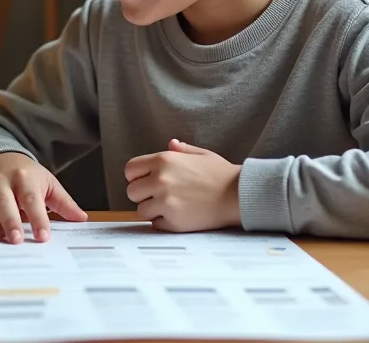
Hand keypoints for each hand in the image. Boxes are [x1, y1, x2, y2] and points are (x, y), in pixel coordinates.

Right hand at [0, 152, 86, 243]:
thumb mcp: (47, 183)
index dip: (38, 218)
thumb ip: (64, 202)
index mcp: (25, 178)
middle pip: (5, 201)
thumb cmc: (26, 175)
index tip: (43, 236)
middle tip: (16, 240)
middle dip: (10, 221)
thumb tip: (81, 218)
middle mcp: (3, 181)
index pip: (32, 199)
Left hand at [125, 139, 241, 232]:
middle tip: (160, 196)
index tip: (147, 181)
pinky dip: (163, 223)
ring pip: (141, 210)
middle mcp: (160, 180)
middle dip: (143, 195)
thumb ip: (181, 150)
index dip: (137, 177)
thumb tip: (171, 144)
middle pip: (132, 192)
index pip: (130, 170)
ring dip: (152, 210)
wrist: (238, 195)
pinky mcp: (173, 221)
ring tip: (171, 206)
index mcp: (164, 160)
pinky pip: (155, 224)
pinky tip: (179, 216)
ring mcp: (165, 202)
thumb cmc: (222, 175)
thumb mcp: (201, 154)